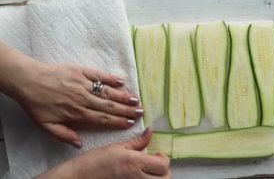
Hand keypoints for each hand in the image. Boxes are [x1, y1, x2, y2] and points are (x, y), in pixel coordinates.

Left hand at [12, 61, 143, 147]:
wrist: (27, 80)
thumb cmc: (36, 104)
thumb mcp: (45, 125)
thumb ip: (64, 135)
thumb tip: (80, 143)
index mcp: (76, 113)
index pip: (102, 119)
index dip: (118, 121)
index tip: (130, 123)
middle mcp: (83, 98)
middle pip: (109, 105)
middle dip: (126, 110)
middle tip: (140, 111)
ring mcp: (83, 83)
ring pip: (107, 91)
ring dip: (122, 95)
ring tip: (136, 99)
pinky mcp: (80, 71)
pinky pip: (98, 75)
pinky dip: (110, 78)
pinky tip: (122, 81)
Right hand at [35, 128, 170, 178]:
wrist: (77, 178)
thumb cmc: (93, 162)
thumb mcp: (116, 147)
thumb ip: (136, 142)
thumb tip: (150, 131)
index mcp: (134, 162)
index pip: (163, 165)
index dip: (164, 159)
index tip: (157, 155)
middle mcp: (136, 178)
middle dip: (164, 172)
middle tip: (156, 165)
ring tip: (147, 172)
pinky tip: (138, 177)